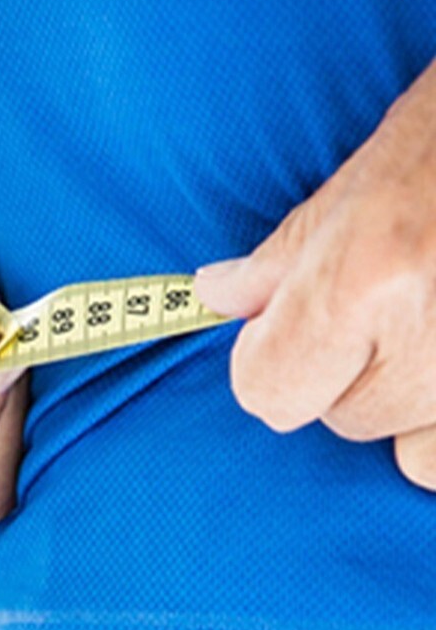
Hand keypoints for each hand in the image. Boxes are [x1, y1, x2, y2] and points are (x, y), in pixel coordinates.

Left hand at [194, 62, 435, 490]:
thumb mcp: (362, 179)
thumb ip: (281, 259)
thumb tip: (215, 297)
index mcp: (364, 281)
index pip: (265, 391)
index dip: (261, 360)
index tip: (277, 326)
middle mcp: (428, 345)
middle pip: (338, 418)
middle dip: (340, 371)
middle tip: (382, 303)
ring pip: (407, 449)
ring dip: (406, 403)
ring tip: (428, 325)